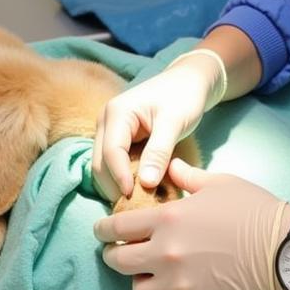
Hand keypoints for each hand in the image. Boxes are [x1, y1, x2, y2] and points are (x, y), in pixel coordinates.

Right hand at [92, 50, 225, 201]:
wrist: (189, 82)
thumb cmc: (184, 96)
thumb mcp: (174, 122)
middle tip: (137, 207)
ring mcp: (109, 131)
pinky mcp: (118, 139)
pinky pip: (114, 164)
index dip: (120, 178)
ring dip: (118, 185)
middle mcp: (106, 121)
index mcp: (117, 112)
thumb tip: (145, 183)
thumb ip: (159, 151)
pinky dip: (124, 178)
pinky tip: (141, 190)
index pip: (110, 152)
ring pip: (104, 167)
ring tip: (140, 202)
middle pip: (100, 163)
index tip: (134, 197)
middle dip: (115, 186)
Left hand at [94, 159, 289, 289]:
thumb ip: (187, 176)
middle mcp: (165, 254)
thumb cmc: (252, 209)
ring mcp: (178, 285)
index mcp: (168, 219)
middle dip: (115, 256)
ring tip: (155, 274)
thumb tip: (168, 168)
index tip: (101, 231)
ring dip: (144, 281)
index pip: (118, 228)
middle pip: (119, 263)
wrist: (282, 248)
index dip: (104, 230)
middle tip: (122, 254)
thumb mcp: (218, 183)